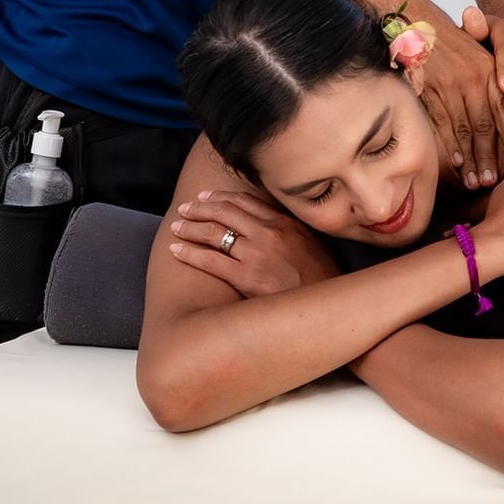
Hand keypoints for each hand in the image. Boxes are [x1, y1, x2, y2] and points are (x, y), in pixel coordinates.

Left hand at [168, 188, 337, 295]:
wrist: (326, 306)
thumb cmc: (321, 280)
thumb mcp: (310, 244)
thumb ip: (289, 231)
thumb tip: (271, 227)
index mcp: (285, 222)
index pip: (246, 201)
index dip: (222, 197)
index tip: (206, 197)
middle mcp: (269, 232)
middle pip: (226, 211)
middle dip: (201, 208)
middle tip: (185, 208)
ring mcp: (257, 253)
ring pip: (214, 232)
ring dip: (191, 226)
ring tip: (176, 226)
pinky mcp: (247, 277)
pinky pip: (211, 260)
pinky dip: (190, 253)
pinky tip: (176, 250)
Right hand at [421, 22, 503, 190]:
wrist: (422, 25)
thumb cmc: (456, 46)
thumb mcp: (480, 56)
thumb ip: (495, 81)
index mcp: (488, 71)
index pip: (502, 104)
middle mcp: (472, 79)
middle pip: (484, 124)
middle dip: (489, 155)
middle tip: (493, 180)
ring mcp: (450, 86)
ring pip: (463, 128)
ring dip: (471, 158)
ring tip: (476, 181)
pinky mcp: (429, 91)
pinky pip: (442, 123)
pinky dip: (450, 144)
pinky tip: (457, 162)